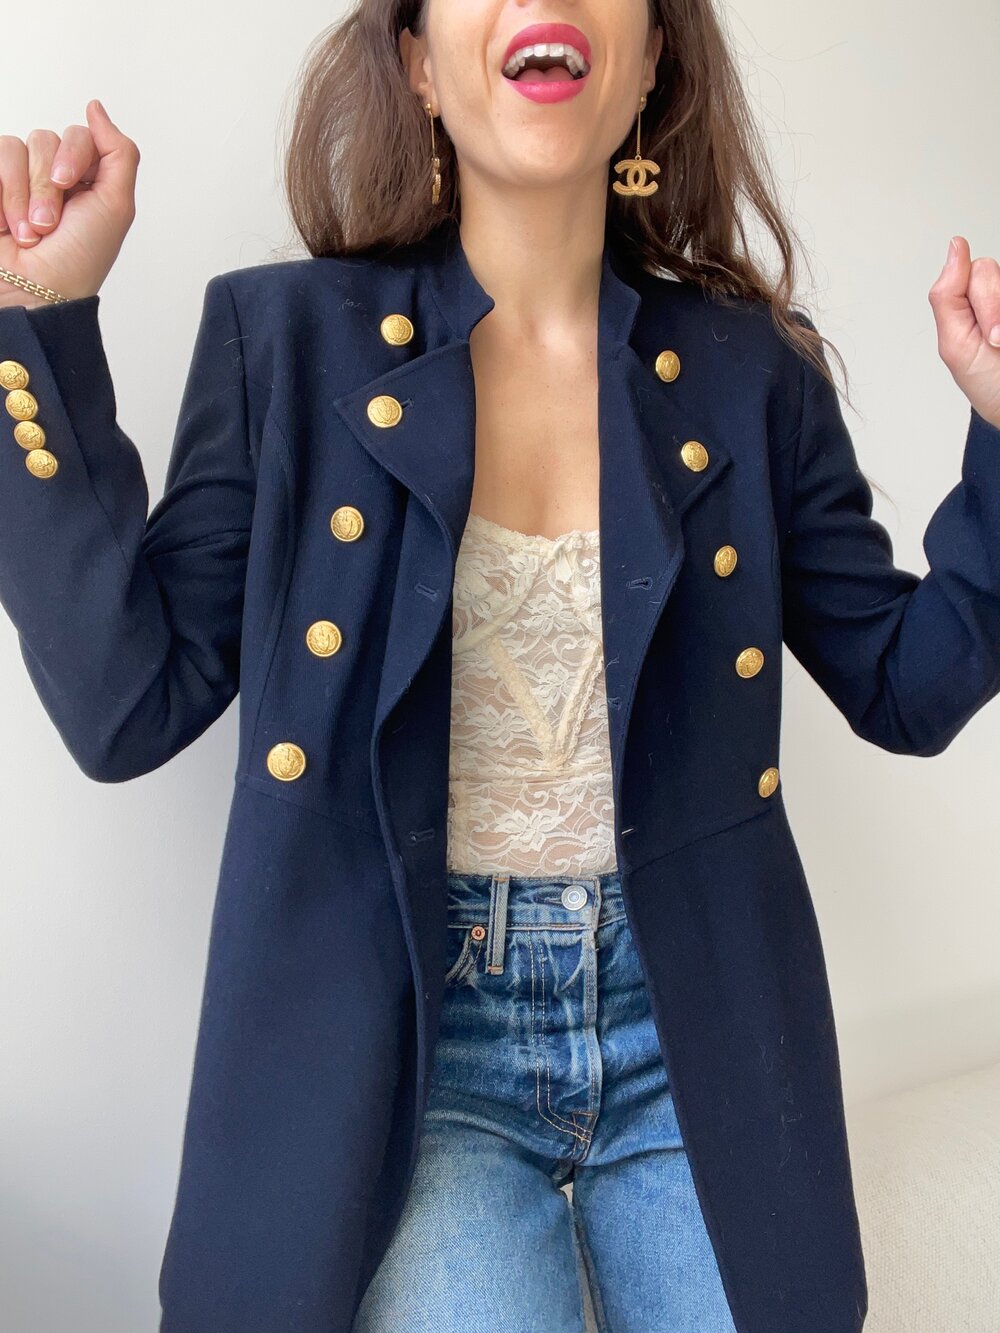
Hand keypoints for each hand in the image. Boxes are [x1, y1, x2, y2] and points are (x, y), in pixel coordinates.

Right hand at [0, 100, 138, 303]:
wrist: (34, 290)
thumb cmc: (78, 260)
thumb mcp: (117, 207)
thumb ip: (119, 153)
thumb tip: (96, 108)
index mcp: (88, 180)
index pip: (80, 136)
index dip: (73, 155)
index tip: (69, 185)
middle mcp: (53, 176)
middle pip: (46, 139)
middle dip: (46, 185)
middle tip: (48, 223)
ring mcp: (19, 180)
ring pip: (16, 147)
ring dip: (21, 195)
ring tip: (28, 231)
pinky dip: (1, 193)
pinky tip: (6, 224)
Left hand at [928, 235, 999, 430]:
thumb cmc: (990, 384)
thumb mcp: (956, 345)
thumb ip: (947, 295)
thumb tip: (955, 245)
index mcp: (968, 302)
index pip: (968, 271)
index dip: (978, 298)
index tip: (986, 332)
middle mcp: (994, 295)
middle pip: (988, 270)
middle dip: (991, 308)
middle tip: (996, 343)